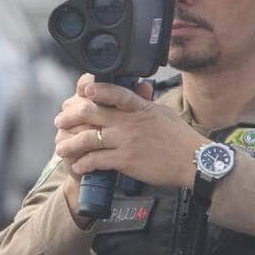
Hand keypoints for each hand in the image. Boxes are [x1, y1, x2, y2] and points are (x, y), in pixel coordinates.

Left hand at [53, 79, 208, 189]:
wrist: (194, 162)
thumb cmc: (180, 138)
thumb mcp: (162, 112)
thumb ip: (144, 103)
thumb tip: (137, 90)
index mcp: (140, 107)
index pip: (116, 92)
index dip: (98, 89)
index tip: (83, 89)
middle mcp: (130, 122)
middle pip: (92, 113)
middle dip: (71, 116)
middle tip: (60, 121)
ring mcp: (127, 141)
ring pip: (88, 139)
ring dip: (70, 143)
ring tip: (60, 147)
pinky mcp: (126, 160)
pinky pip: (97, 160)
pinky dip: (83, 163)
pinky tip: (77, 166)